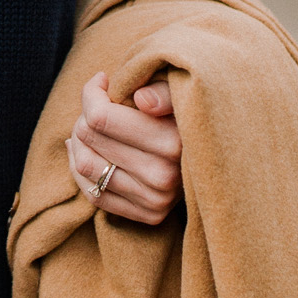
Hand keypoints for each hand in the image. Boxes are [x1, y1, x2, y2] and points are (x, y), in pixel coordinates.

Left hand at [68, 71, 182, 227]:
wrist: (218, 154)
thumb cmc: (190, 112)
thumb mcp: (182, 92)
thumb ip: (163, 91)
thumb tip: (141, 99)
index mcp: (172, 142)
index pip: (101, 117)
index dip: (91, 94)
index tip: (102, 81)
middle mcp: (163, 176)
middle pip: (89, 138)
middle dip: (85, 115)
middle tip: (97, 104)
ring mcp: (155, 200)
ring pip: (85, 166)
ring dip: (78, 141)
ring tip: (91, 126)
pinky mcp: (148, 215)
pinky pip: (93, 195)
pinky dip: (80, 169)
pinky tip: (88, 150)